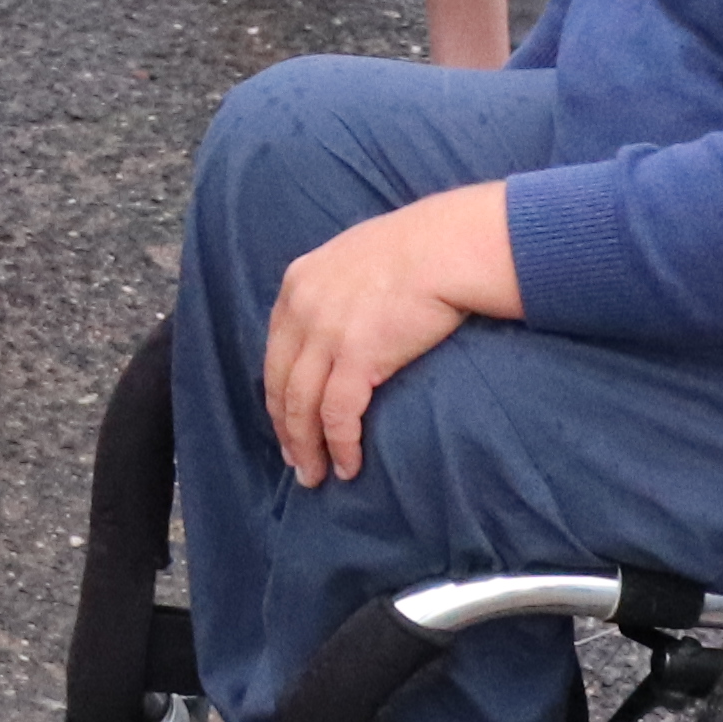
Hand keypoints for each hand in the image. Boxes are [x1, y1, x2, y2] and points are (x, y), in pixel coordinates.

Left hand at [259, 184, 524, 484]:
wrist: (447, 246)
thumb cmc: (416, 248)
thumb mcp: (353, 257)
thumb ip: (335, 289)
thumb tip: (341, 321)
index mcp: (297, 283)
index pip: (275, 351)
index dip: (278, 394)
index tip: (286, 422)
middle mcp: (301, 309)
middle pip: (280, 383)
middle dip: (286, 429)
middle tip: (296, 461)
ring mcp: (325, 333)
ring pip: (301, 406)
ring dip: (307, 448)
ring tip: (315, 475)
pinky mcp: (356, 356)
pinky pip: (338, 415)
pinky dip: (340, 446)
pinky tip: (348, 466)